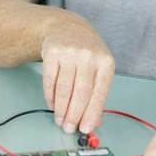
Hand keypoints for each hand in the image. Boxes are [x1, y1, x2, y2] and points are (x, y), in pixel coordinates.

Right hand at [41, 11, 114, 133]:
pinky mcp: (52, 53)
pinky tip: (53, 106)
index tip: (86, 129)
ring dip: (61, 110)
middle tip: (69, 129)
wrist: (67, 26)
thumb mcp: (99, 67)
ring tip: (60, 121)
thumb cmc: (87, 52)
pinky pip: (50, 81)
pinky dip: (51, 97)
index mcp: (105, 62)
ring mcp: (69, 53)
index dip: (92, 113)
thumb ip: (98, 93)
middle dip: (74, 115)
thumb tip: (94, 122)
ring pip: (65, 89)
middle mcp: (88, 56)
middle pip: (81, 93)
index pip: (99, 92)